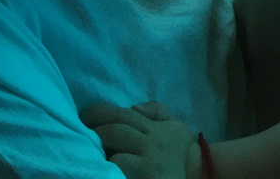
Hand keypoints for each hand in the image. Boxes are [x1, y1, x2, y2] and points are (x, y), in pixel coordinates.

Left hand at [80, 100, 197, 178]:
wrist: (201, 174)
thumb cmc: (184, 152)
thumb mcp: (175, 125)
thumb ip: (157, 111)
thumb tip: (134, 106)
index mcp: (153, 127)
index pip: (122, 114)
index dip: (99, 113)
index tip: (83, 115)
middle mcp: (150, 141)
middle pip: (116, 130)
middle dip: (94, 130)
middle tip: (78, 131)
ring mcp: (148, 161)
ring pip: (117, 152)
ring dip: (100, 152)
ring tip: (87, 152)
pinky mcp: (146, 176)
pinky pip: (122, 170)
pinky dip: (110, 169)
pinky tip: (100, 168)